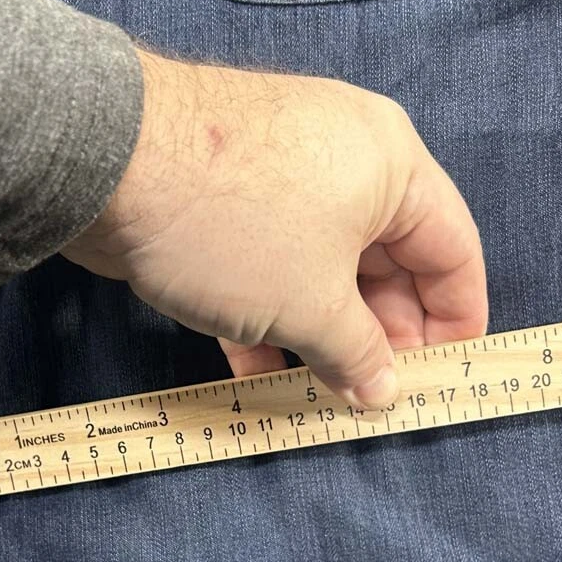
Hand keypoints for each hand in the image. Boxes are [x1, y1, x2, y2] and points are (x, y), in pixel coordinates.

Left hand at [62, 48, 487, 408]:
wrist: (106, 165)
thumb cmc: (237, 227)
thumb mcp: (312, 303)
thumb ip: (357, 353)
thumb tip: (383, 392)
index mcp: (392, 166)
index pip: (452, 249)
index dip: (456, 319)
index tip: (445, 375)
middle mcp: (345, 163)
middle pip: (385, 265)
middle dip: (378, 337)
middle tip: (371, 397)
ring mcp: (282, 181)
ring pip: (321, 273)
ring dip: (320, 338)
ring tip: (318, 398)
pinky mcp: (228, 204)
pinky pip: (268, 269)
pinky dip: (269, 320)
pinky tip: (260, 377)